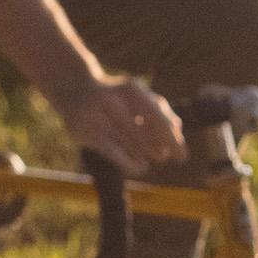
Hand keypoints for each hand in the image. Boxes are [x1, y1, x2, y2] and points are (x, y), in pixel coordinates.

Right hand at [60, 72, 184, 175]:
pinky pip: (110, 150)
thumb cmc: (116, 95)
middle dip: (155, 146)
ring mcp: (94, 116)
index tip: (182, 155)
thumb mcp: (138, 95)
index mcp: (131, 89)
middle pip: (139, 130)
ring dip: (141, 154)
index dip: (171, 138)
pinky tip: (139, 168)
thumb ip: (159, 110)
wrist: (75, 89)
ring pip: (124, 141)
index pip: (156, 117)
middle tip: (164, 157)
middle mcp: (111, 100)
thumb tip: (177, 129)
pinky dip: (127, 161)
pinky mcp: (82, 131)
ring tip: (149, 162)